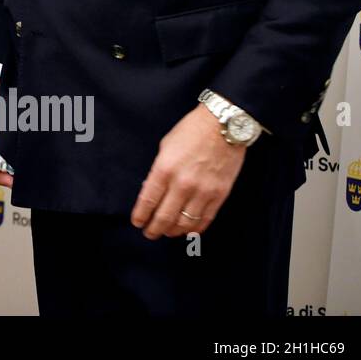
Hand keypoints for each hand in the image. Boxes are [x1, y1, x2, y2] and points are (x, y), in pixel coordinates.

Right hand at [0, 78, 13, 187]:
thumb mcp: (5, 108)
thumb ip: (9, 129)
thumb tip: (19, 150)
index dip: (3, 177)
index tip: (16, 182)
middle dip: (5, 179)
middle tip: (24, 180)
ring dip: (5, 174)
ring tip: (22, 175)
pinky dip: (4, 167)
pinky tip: (16, 166)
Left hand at [131, 105, 246, 238]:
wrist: (223, 125)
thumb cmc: (191, 131)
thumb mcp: (165, 147)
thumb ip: (159, 171)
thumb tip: (153, 192)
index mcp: (164, 169)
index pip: (148, 201)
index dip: (141, 216)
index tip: (137, 222)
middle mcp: (183, 183)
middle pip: (165, 217)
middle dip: (154, 229)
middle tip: (149, 233)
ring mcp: (203, 191)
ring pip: (185, 223)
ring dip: (173, 232)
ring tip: (167, 233)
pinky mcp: (220, 194)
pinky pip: (206, 219)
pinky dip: (195, 229)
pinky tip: (187, 231)